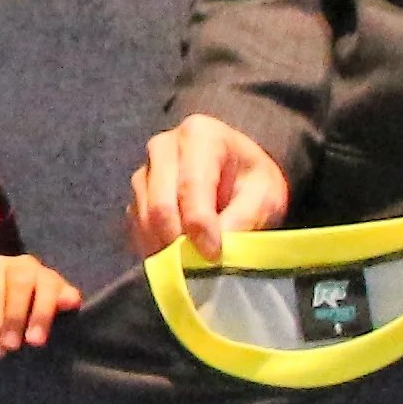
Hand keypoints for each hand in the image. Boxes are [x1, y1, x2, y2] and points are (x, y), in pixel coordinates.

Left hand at [0, 249, 80, 354]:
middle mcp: (21, 265)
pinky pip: (70, 293)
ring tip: (35, 341)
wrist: (22, 309)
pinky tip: (67, 311)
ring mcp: (46, 274)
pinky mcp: (67, 288)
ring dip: (40, 315)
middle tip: (12, 346)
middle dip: (14, 317)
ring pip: (45, 287)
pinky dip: (68, 302)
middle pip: (19, 284)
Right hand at [129, 113, 288, 259]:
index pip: (192, 185)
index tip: (213, 255)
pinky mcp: (137, 195)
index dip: (200, 225)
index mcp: (200, 135)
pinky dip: (154, 247)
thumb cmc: (253, 180)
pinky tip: (177, 257)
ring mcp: (145, 170)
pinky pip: (136, 226)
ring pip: (144, 218)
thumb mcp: (266, 195)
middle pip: (160, 204)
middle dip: (178, 243)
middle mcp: (163, 147)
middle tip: (199, 268)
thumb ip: (245, 218)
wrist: (237, 173)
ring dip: (165, 248)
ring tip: (191, 266)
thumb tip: (217, 251)